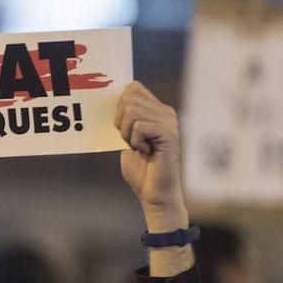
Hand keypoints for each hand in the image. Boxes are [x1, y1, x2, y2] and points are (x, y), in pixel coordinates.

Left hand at [116, 82, 187, 229]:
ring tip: (140, 147)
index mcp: (157, 110)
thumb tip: (112, 99)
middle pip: (129, 98)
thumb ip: (124, 118)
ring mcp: (169, 122)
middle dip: (121, 121)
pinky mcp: (169, 134)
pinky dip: (135, 140)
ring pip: (131, 111)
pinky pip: (139, 126)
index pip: (132, 88)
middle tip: (132, 141)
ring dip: (127, 133)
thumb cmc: (141, 170)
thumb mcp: (127, 139)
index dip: (119, 107)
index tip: (124, 129)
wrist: (154, 194)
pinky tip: (146, 151)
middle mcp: (166, 112)